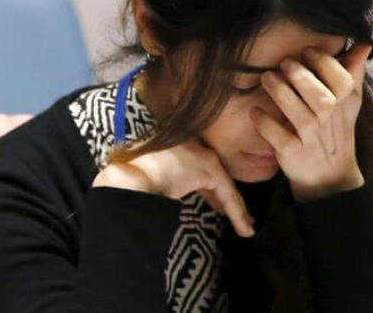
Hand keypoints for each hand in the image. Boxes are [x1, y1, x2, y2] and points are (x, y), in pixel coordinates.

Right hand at [92, 137, 255, 236]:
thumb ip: (162, 180)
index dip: (209, 190)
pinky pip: (228, 193)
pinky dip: (237, 211)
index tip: (217, 206)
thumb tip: (166, 193)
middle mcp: (192, 146)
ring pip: (224, 186)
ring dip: (237, 209)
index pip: (198, 169)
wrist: (127, 177)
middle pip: (215, 177)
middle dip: (226, 199)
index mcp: (176, 145)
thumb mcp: (148, 177)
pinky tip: (244, 227)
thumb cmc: (129, 178)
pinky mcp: (209, 168)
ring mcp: (201, 155)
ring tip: (246, 227)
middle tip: (237, 216)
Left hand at [250, 41, 372, 201]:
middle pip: (319, 96)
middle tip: (284, 63)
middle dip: (300, 76)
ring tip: (267, 78)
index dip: (324, 63)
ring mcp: (310, 138)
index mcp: (345, 104)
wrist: (329, 176)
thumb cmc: (335, 130)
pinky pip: (278, 136)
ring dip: (281, 93)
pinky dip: (266, 123)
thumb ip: (354, 72)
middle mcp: (329, 121)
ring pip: (298, 114)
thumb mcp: (349, 103)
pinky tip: (256, 111)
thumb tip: (363, 44)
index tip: (307, 51)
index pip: (341, 80)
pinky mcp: (292, 153)